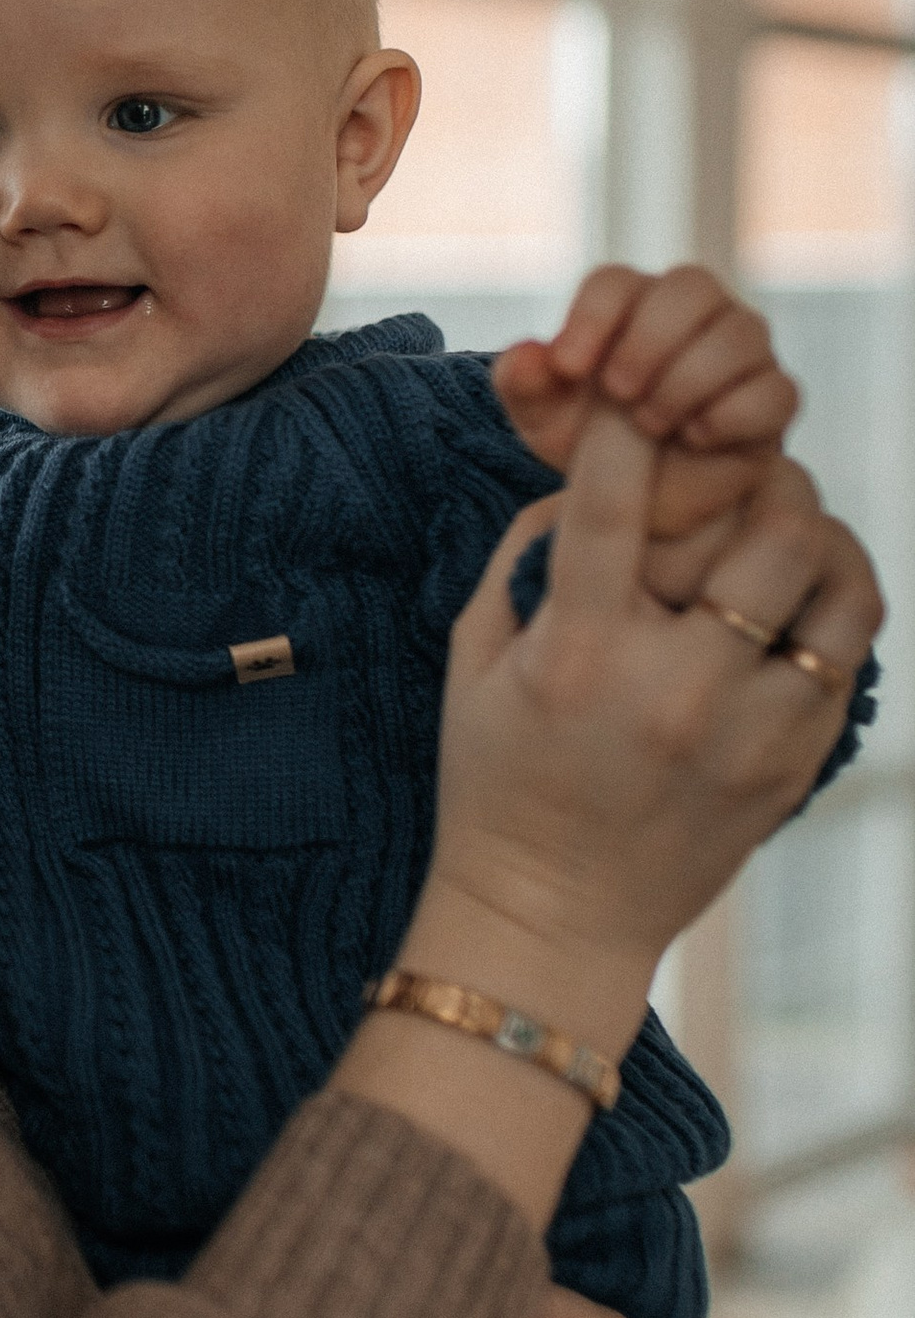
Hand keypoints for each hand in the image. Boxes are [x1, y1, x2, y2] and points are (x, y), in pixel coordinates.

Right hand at [342, 417, 881, 1227]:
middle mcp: (674, 686)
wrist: (553, 920)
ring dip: (815, 534)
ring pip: (834, 583)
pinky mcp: (794, 764)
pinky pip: (847, 653)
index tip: (637, 397)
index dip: (627, 428)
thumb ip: (519, 563)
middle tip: (741, 467)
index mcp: (578, 654)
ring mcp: (747, 730)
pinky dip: (831, 606)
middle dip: (757, 474)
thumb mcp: (471, 667)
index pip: (612, 502)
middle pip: (767, 526)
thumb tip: (579, 484)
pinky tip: (798, 599)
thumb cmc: (495, 785)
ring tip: (786, 528)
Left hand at [497, 264, 797, 550]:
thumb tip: (527, 354)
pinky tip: (693, 438)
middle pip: (691, 286)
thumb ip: (524, 383)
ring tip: (648, 423)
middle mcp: (697, 315)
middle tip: (617, 391)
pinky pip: (776, 391)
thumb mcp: (543, 421)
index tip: (567, 368)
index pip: (617, 281)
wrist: (640, 505)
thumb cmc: (589, 445)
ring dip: (688, 378)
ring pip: (741, 332)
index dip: (591, 317)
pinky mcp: (775, 401)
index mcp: (632, 305)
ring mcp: (743, 353)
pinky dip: (732, 414)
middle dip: (649, 338)